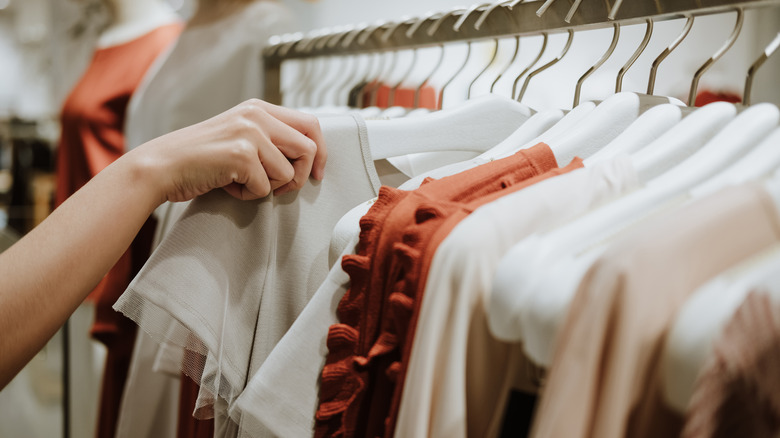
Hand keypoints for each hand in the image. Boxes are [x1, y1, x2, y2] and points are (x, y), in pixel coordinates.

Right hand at [129, 99, 327, 203]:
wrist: (161, 166)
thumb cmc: (200, 159)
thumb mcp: (239, 136)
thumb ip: (270, 139)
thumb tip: (309, 157)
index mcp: (259, 108)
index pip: (311, 124)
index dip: (321, 152)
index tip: (318, 173)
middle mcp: (257, 115)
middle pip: (309, 148)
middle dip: (301, 175)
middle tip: (279, 187)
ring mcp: (250, 133)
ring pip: (289, 172)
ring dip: (270, 187)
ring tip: (241, 181)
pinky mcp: (241, 155)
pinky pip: (266, 188)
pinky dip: (249, 195)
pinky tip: (228, 185)